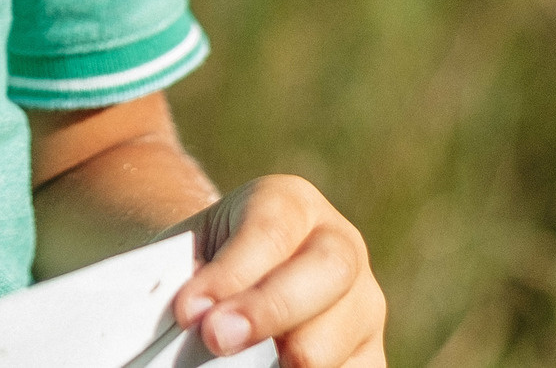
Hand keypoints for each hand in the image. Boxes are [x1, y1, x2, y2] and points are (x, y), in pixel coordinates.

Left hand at [171, 176, 385, 367]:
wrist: (228, 279)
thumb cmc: (203, 263)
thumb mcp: (188, 252)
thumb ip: (186, 275)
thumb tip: (191, 315)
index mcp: (290, 203)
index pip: (271, 230)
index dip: (232, 272)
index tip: (189, 309)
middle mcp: (340, 245)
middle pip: (329, 270)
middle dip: (272, 309)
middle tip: (218, 337)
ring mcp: (362, 303)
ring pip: (347, 332)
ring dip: (295, 357)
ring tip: (244, 367)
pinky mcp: (369, 354)